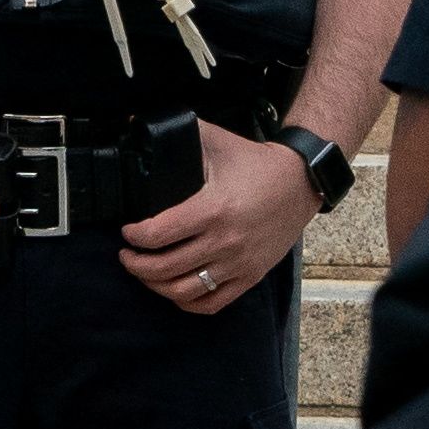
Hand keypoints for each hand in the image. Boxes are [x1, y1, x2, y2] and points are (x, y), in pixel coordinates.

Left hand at [115, 117, 312, 315]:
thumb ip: (181, 134)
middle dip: (135, 264)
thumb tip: (139, 125)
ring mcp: (238, 263)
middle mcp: (225, 241)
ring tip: (145, 273)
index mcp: (213, 209)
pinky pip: (212, 303)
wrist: (301, 182)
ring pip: (184, 290)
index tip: (128, 231)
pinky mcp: (250, 276)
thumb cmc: (256, 163)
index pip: (159, 234)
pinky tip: (174, 290)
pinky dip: (187, 302)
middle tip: (127, 255)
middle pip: (165, 268)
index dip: (135, 236)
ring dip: (155, 285)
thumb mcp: (217, 142)